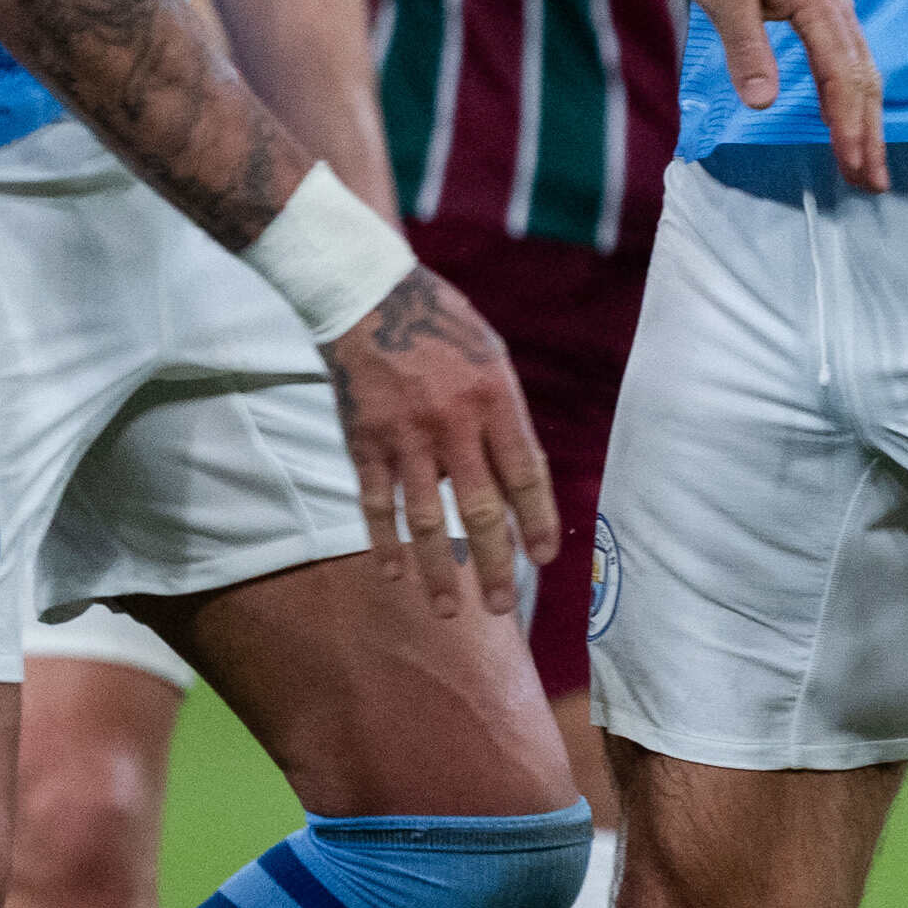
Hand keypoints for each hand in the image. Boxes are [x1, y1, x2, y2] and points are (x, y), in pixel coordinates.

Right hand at [326, 265, 561, 619]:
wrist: (368, 297)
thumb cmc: (442, 327)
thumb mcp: (491, 358)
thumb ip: (504, 418)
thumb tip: (517, 482)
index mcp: (494, 398)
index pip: (524, 474)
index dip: (536, 520)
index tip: (544, 558)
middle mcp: (452, 422)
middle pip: (478, 508)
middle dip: (494, 563)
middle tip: (501, 607)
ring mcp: (404, 436)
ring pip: (424, 519)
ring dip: (439, 569)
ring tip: (449, 610)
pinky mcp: (363, 442)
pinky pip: (376, 504)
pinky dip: (385, 543)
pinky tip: (396, 575)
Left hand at [670, 0, 889, 188]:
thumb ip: (746, 49)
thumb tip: (764, 105)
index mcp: (818, 4)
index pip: (842, 79)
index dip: (849, 128)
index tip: (854, 169)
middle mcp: (836, 1)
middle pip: (864, 77)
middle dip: (870, 133)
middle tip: (874, 182)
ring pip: (861, 63)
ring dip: (864, 113)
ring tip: (864, 155)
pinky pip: (848, 47)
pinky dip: (851, 84)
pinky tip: (838, 103)